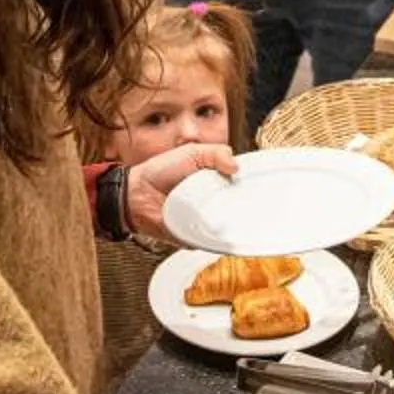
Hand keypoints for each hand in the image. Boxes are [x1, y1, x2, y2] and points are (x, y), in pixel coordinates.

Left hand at [124, 139, 238, 238]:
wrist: (135, 196)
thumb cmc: (159, 172)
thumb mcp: (190, 152)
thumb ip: (216, 153)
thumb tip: (237, 167)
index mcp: (215, 180)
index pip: (239, 184)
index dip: (248, 184)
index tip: (258, 183)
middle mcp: (213, 201)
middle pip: (237, 206)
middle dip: (244, 205)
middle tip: (245, 200)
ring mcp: (205, 220)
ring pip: (227, 225)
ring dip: (230, 221)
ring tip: (232, 214)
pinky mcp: (197, 237)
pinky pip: (212, 240)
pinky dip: (215, 237)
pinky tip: (217, 228)